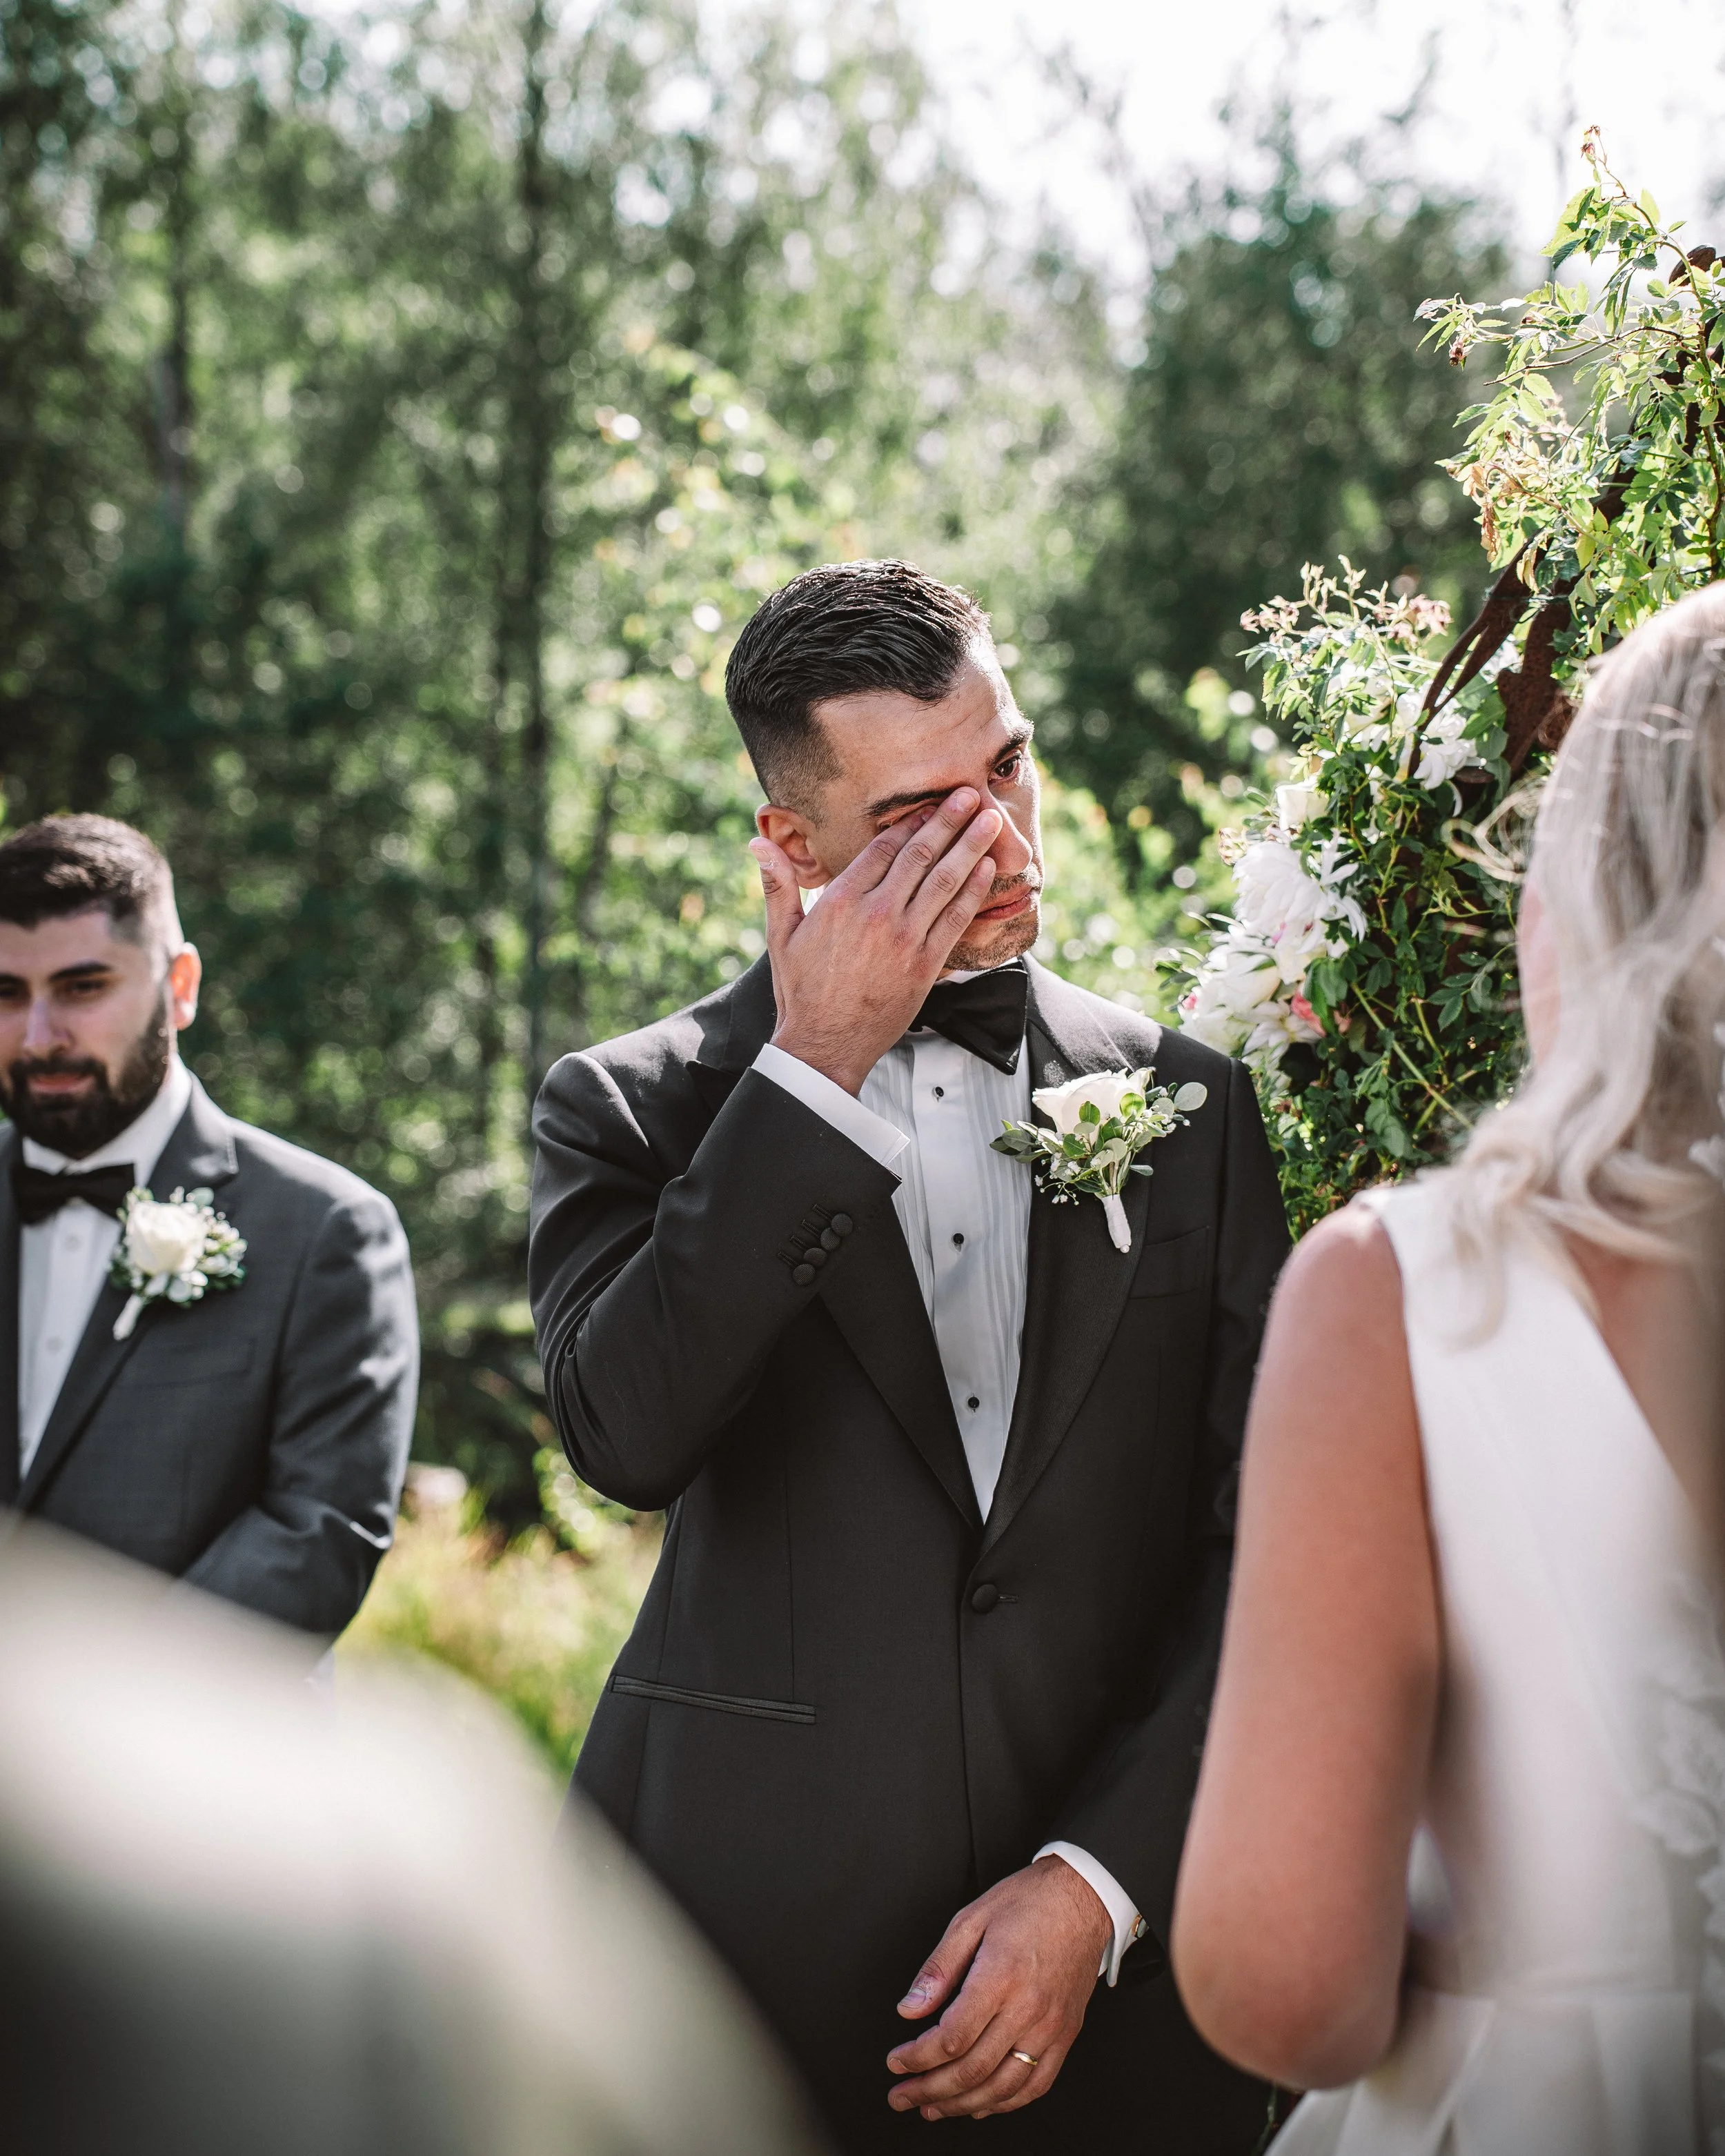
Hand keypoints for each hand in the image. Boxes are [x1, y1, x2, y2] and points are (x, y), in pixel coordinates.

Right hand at [748, 788, 1003, 1095]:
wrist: (825, 1044)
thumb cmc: (801, 991)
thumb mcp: (780, 933)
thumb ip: (778, 883)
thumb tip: (755, 841)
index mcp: (841, 900)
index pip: (883, 848)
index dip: (910, 821)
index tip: (930, 803)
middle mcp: (877, 913)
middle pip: (920, 855)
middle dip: (948, 821)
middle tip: (968, 794)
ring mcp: (905, 938)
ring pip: (944, 881)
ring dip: (970, 847)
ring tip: (990, 821)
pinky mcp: (925, 964)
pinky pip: (955, 918)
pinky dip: (973, 891)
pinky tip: (987, 869)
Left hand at [885, 1855, 1111, 2120]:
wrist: (1083, 1897)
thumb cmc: (1028, 1902)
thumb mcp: (971, 1919)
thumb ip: (939, 1968)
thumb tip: (910, 2008)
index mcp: (1000, 1976)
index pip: (951, 2037)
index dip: (917, 2057)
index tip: (896, 2062)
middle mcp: (1028, 2008)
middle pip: (973, 2069)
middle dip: (930, 2089)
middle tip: (902, 2096)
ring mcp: (1051, 2026)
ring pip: (1003, 2086)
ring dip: (962, 2105)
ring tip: (933, 2107)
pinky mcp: (1066, 2034)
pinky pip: (1037, 2084)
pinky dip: (1005, 2103)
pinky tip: (981, 2105)